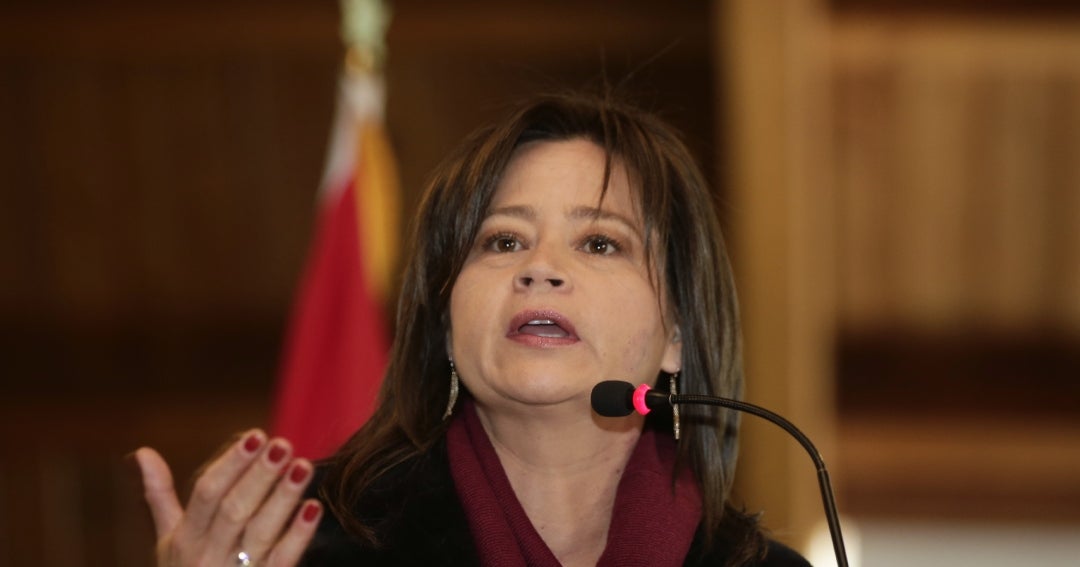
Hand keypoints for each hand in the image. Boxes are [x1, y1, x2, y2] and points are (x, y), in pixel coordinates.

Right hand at [132, 430, 321, 565]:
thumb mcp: (167, 541)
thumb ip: (159, 496)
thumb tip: (143, 452)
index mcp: (185, 539)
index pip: (207, 494)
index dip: (231, 464)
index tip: (256, 435)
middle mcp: (207, 556)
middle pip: (234, 510)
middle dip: (258, 476)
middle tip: (283, 444)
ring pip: (260, 533)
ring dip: (282, 499)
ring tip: (303, 468)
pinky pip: (281, 561)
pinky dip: (298, 536)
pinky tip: (313, 509)